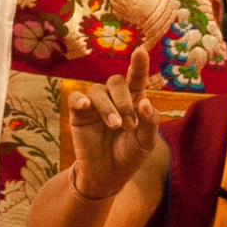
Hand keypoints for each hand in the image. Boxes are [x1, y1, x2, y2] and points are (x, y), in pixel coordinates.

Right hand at [68, 46, 158, 197]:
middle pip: (117, 82)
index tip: (141, 51)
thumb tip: (145, 102)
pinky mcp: (79, 113)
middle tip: (129, 124)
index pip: (136, 79)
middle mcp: (114, 99)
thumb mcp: (146, 142)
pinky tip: (86, 107)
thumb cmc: (129, 155)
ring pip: (98, 90)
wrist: (109, 174)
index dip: (138, 65)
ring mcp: (95, 105)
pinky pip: (76, 98)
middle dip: (124, 102)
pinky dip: (81, 100)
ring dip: (109, 107)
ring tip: (116, 126)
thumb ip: (149, 122)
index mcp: (134, 102)